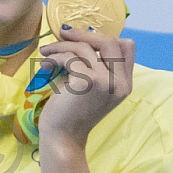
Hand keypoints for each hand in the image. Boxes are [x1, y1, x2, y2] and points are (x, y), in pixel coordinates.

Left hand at [38, 28, 135, 146]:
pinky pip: (70, 57)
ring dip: (61, 46)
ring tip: (47, 52)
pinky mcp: (89, 81)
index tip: (83, 37)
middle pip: (110, 42)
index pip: (127, 47)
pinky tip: (45, 65)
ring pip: (85, 48)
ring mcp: (107, 82)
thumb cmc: (72, 113)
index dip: (104, 37)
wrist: (63, 138)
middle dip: (84, 35)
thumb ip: (96, 66)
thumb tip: (82, 35)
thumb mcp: (91, 87)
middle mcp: (121, 83)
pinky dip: (55, 57)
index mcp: (125, 84)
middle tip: (63, 34)